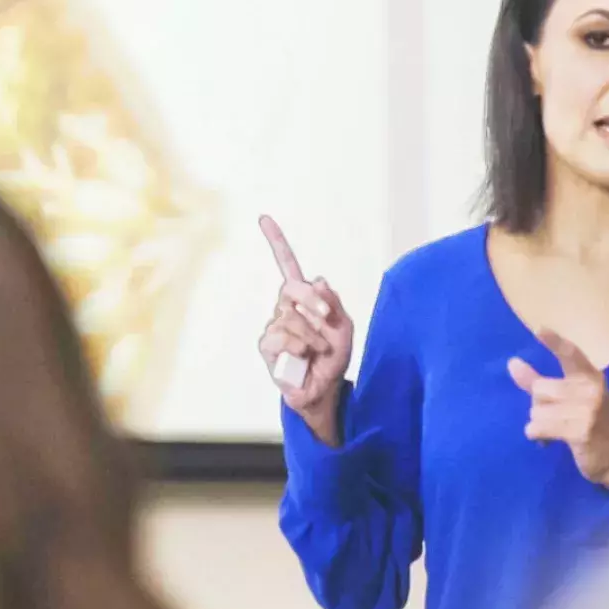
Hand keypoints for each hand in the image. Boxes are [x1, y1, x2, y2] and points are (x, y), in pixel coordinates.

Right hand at [257, 216, 353, 443]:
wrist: (323, 388)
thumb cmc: (333, 357)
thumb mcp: (344, 327)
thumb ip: (334, 303)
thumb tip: (319, 279)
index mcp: (305, 298)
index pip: (288, 266)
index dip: (277, 242)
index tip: (263, 219)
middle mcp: (285, 307)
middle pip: (292, 286)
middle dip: (314, 301)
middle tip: (328, 319)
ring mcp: (274, 325)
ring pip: (291, 316)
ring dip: (313, 334)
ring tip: (319, 350)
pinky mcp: (267, 345)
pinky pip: (281, 335)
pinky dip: (299, 345)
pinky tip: (303, 356)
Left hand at [507, 330, 608, 488]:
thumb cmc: (587, 424)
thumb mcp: (568, 398)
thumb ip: (538, 381)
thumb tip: (512, 363)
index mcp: (590, 376)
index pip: (571, 354)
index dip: (555, 342)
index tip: (539, 329)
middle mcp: (591, 389)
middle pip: (540, 389)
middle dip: (539, 406)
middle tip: (553, 417)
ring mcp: (588, 410)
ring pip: (537, 411)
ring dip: (538, 424)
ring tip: (555, 431)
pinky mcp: (580, 431)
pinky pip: (538, 428)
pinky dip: (537, 436)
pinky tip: (548, 441)